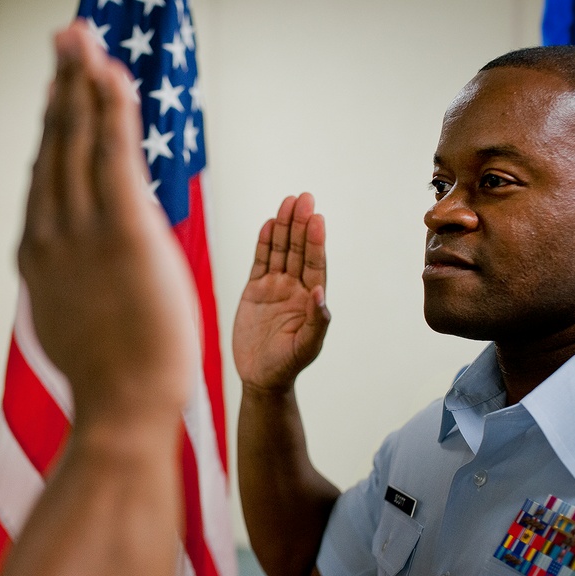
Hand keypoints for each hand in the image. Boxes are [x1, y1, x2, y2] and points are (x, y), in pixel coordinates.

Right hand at [17, 21, 196, 429]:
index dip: (51, 126)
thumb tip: (71, 269)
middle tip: (64, 39)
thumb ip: (68, 280)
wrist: (122, 409)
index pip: (44, 174)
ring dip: (80, 82)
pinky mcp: (122, 232)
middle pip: (52, 144)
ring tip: (82, 38)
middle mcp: (50, 233)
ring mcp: (82, 231)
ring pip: (77, 140)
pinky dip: (111, 110)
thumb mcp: (73, 317)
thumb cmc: (109, 372)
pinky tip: (112, 75)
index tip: (58, 91)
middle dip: (59, 86)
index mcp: (38, 254)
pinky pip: (113, 154)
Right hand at [233, 192, 328, 392]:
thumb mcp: (306, 347)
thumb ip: (317, 321)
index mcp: (310, 299)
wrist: (260, 377)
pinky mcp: (255, 290)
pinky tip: (269, 224)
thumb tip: (320, 292)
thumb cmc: (287, 365)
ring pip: (280, 251)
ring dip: (284, 227)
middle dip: (301, 224)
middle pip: (298, 250)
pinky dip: (264, 243)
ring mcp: (274, 287)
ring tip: (288, 202)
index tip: (317, 219)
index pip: (315, 264)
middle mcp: (294, 288)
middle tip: (304, 198)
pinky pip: (261, 261)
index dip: (316, 242)